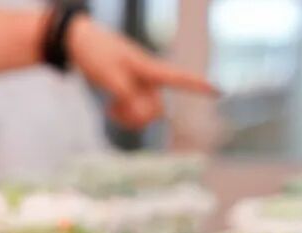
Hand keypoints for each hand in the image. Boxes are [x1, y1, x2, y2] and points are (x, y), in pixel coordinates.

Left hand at [67, 17, 216, 129]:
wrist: (80, 43)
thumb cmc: (96, 53)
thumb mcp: (108, 75)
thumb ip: (126, 95)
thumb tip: (142, 114)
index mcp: (149, 69)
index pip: (180, 78)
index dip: (200, 86)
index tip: (220, 90)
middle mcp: (150, 79)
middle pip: (156, 110)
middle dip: (139, 117)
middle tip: (114, 110)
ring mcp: (140, 86)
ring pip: (146, 115)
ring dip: (130, 119)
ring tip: (112, 111)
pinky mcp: (130, 92)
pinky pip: (135, 113)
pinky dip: (124, 117)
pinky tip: (110, 111)